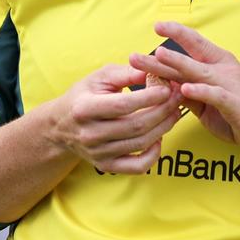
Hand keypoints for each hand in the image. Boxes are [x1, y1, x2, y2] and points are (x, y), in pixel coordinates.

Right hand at [42, 64, 182, 173]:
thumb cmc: (84, 95)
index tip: (168, 88)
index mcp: (84, 108)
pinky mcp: (106, 165)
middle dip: (163, 111)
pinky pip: (137, 166)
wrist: (61, 125)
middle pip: (136, 126)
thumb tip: (153, 72)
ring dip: (164, 128)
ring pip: (140, 144)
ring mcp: (98, 152)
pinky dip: (154, 155)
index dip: (149, 97)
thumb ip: (125, 74)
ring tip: (174, 113)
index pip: (123, 105)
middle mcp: (89, 134)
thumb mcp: (99, 78)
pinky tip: (159, 138)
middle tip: (178, 98)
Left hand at [129, 21, 239, 157]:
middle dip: (161, 55)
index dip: (177, 33)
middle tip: (135, 53)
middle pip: (188, 59)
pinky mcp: (237, 105)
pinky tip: (185, 89)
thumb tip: (165, 84)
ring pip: (200, 72)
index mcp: (219, 65)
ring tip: (158, 55)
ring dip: (178, 63)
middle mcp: (225, 70)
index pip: (196, 45)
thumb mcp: (210, 103)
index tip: (157, 25)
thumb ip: (189, 93)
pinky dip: (201, 92)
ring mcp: (232, 86)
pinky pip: (217, 96)